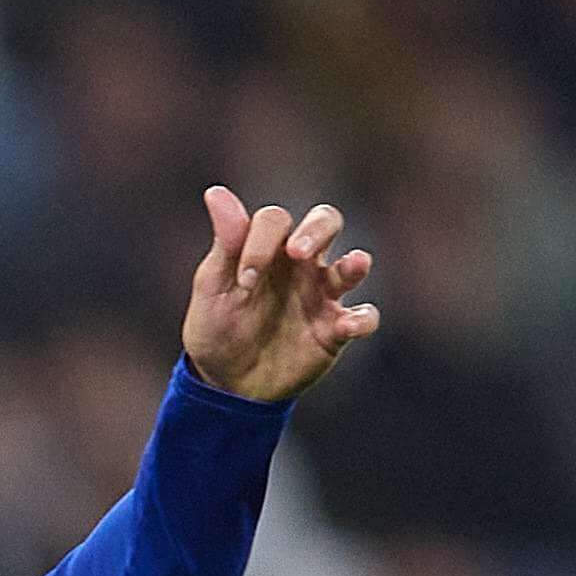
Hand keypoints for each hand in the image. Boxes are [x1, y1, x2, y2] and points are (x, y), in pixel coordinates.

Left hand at [182, 188, 377, 404]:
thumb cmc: (217, 328)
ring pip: (352, 265)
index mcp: (268, 247)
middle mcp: (301, 264)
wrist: (226, 383)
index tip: (244, 281)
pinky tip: (349, 326)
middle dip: (317, 230)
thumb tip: (216, 192)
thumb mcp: (212, 287)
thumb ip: (225, 243)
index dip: (261, 241)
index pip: (275, 221)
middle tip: (298, 252)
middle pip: (326, 222)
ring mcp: (322, 295)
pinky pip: (363, 317)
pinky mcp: (335, 330)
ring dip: (355, 264)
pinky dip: (362, 319)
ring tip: (352, 266)